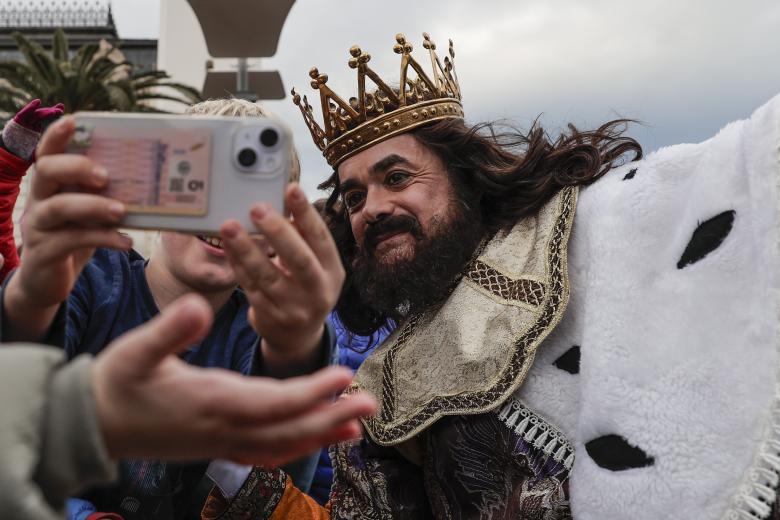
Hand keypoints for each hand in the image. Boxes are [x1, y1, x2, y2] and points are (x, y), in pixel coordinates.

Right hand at [2, 99, 64, 160]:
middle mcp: (31, 124)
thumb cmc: (24, 153)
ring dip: (46, 111)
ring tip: (56, 110)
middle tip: (62, 109)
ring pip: (37, 114)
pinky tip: (37, 102)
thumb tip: (64, 152)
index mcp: (37, 129)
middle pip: (44, 115)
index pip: (48, 121)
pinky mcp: (17, 121)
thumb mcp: (39, 151)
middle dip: (53, 111)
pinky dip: (30, 107)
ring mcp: (24, 122)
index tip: (67, 114)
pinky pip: (24, 113)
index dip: (57, 117)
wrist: (9, 153)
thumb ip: (49, 149)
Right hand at [2, 116, 130, 340]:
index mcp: (49, 185)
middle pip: (46, 171)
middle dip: (77, 167)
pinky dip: (103, 238)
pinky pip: (72, 240)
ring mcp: (37, 227)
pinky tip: (126, 242)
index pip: (47, 153)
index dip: (56, 135)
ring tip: (122, 211)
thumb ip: (103, 196)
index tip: (74, 120)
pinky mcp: (44, 253)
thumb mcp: (86, 214)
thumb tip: (149, 180)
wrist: (47, 283)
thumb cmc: (73, 238)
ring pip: (58, 207)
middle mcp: (38, 201)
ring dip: (94, 206)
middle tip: (106, 176)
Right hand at [92, 293, 375, 465]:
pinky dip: (293, 447)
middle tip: (368, 405)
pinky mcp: (216, 446)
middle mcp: (224, 428)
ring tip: (354, 427)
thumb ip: (169, 330)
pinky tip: (311, 440)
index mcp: (212, 401)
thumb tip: (199, 306)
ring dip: (320, 434)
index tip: (343, 376)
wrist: (91, 424)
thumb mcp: (136, 349)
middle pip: (288, 428)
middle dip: (330, 416)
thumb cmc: (116, 383)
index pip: (274, 401)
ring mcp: (221, 442)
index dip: (311, 392)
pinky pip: (264, 453)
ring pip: (281, 445)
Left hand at [219, 184, 344, 374]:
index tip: (291, 188)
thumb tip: (283, 201)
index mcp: (333, 272)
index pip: (321, 239)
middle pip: (299, 260)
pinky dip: (237, 265)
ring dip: (246, 249)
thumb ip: (304, 240)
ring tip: (229, 226)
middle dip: (277, 232)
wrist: (298, 337)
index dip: (306, 214)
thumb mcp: (317, 267)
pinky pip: (250, 288)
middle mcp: (318, 292)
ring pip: (267, 276)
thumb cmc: (306, 288)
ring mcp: (293, 308)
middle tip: (256, 208)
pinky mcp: (270, 318)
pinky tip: (228, 247)